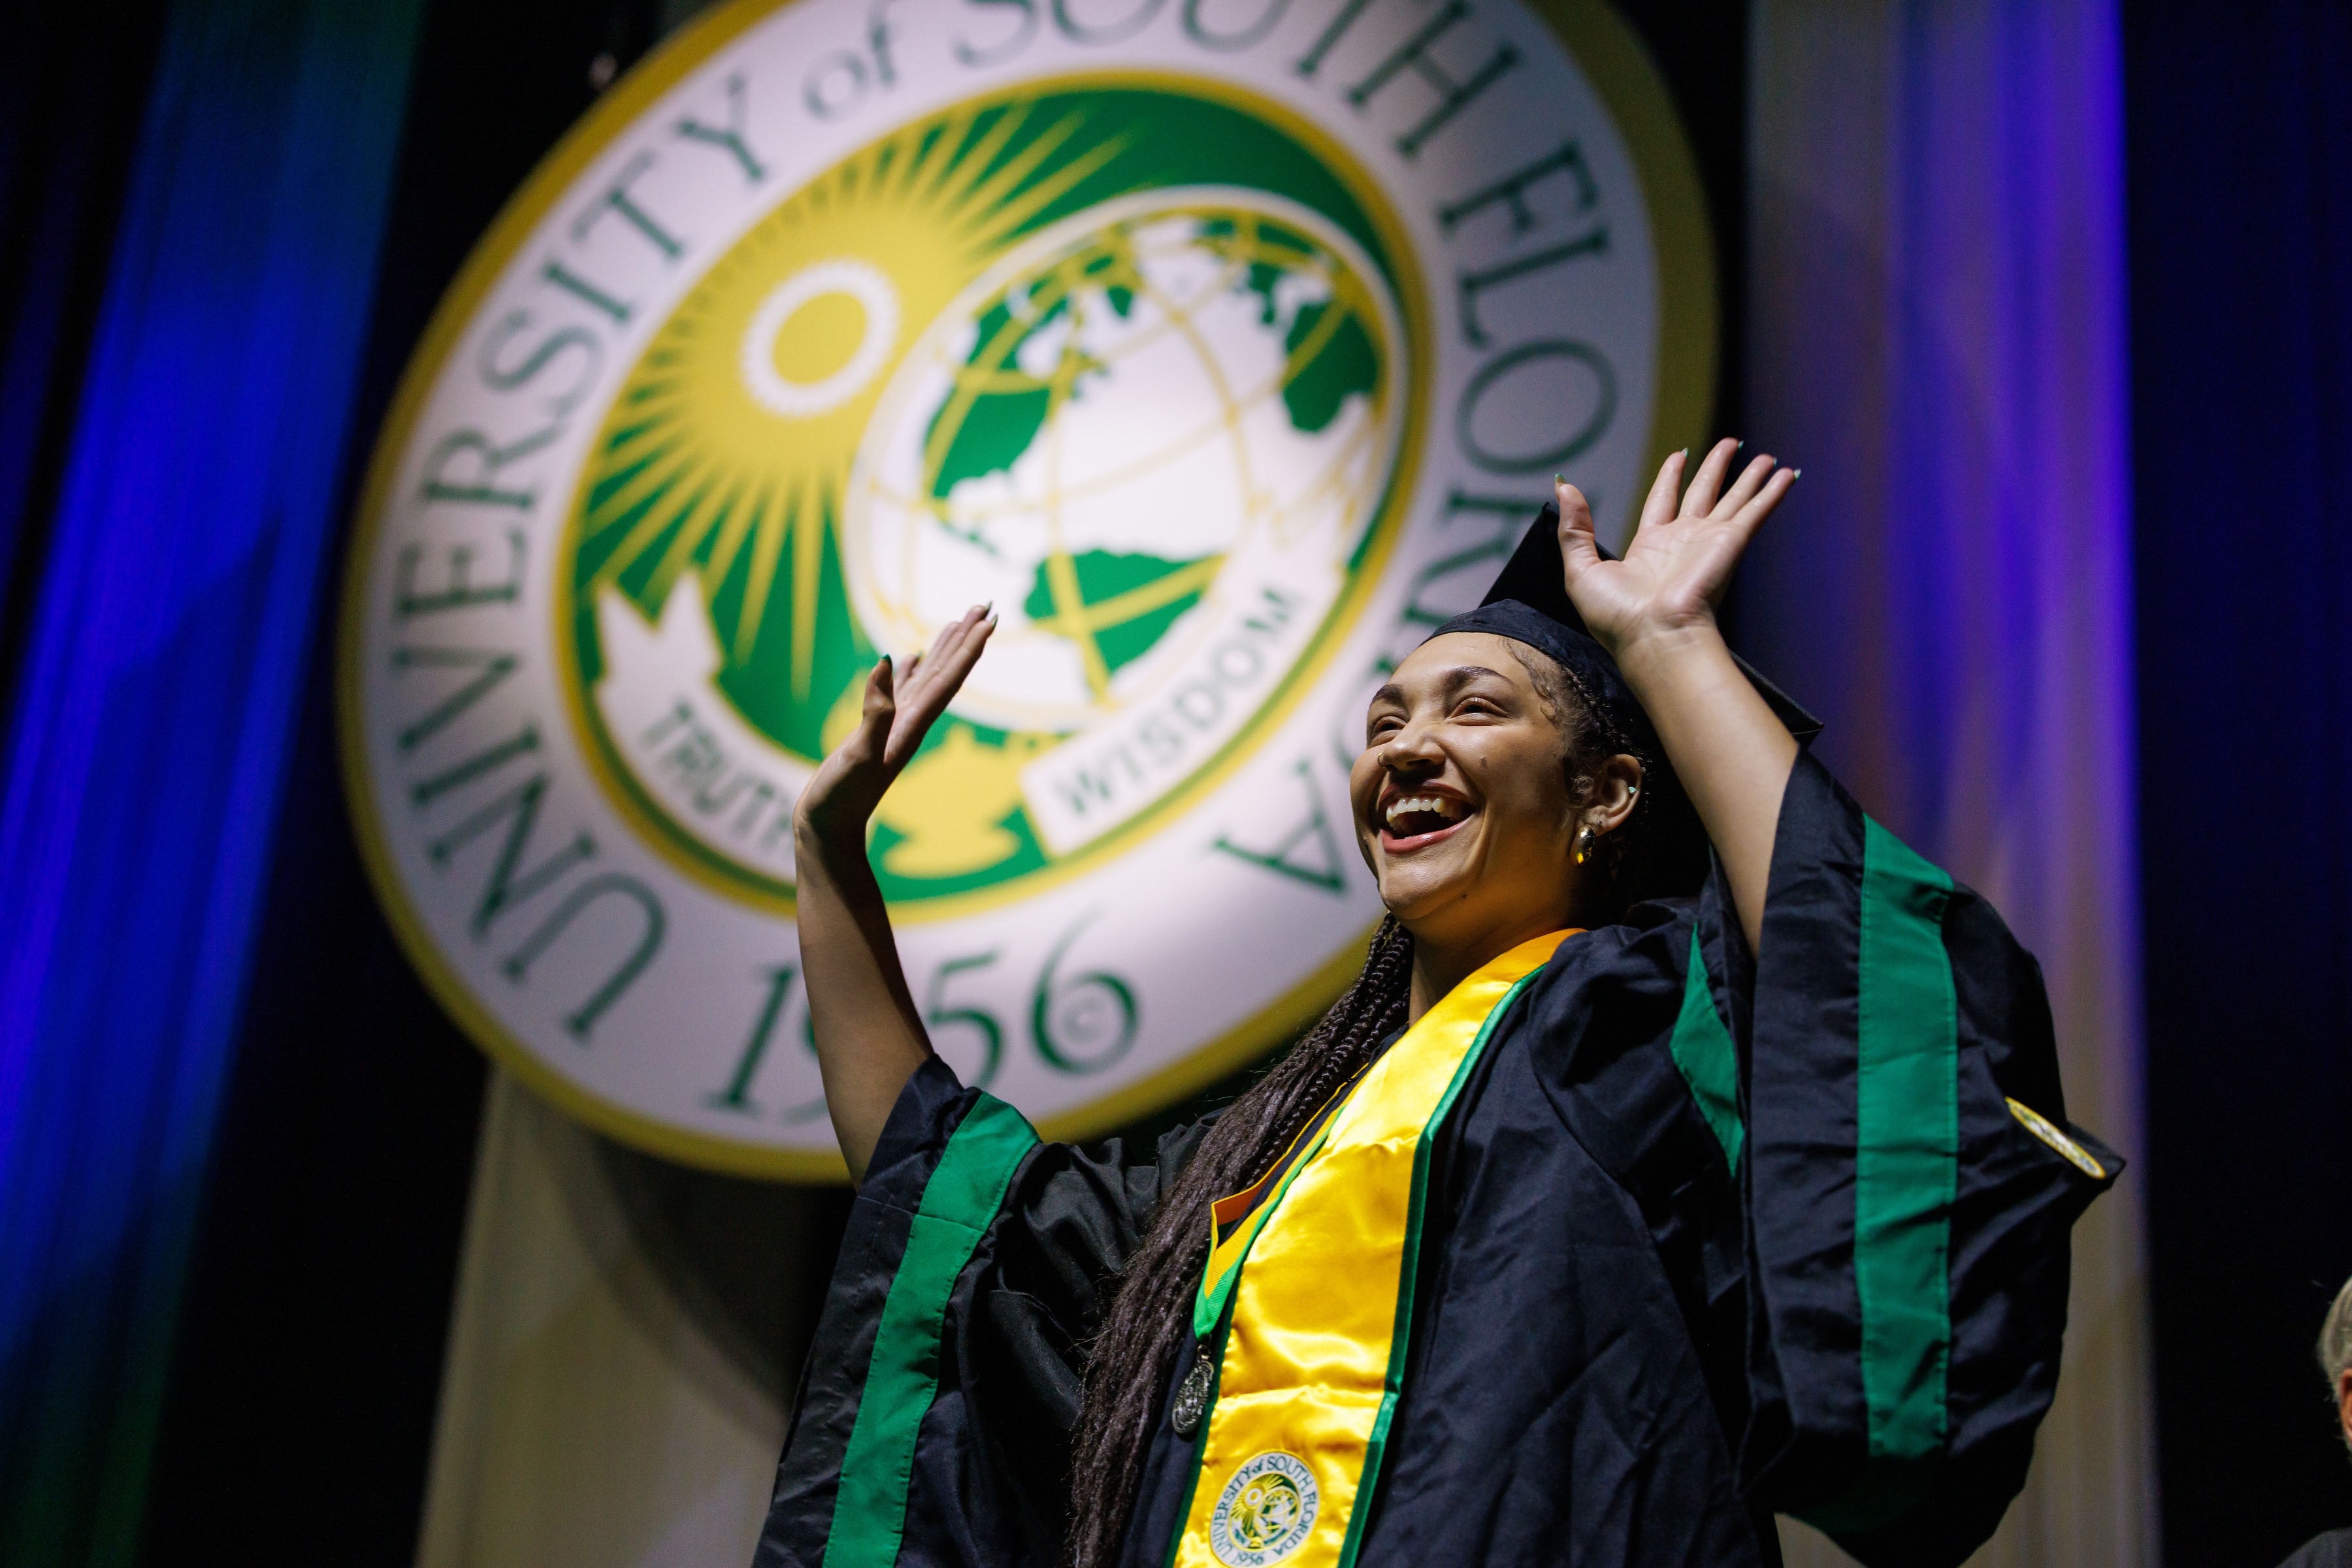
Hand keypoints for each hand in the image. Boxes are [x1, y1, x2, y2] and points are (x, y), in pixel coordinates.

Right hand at [796, 604, 995, 851]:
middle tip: (984, 605)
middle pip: (946, 672)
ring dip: (943, 649)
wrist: (828, 829)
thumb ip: (875, 713)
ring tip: (957, 621)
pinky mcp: (875, 731)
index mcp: (911, 726)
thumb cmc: (841, 799)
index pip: (948, 679)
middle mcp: (910, 723)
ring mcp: (894, 727)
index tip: (989, 619)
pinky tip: (911, 657)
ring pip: (926, 678)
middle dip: (965, 638)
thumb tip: (885, 663)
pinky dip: (909, 671)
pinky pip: (899, 692)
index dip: (969, 648)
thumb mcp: (858, 756)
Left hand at [1556, 439, 1796, 661]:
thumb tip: (1563, 487)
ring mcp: (1709, 542)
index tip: (1680, 456)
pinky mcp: (1730, 544)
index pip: (1663, 501)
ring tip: (1767, 457)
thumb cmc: (1617, 616)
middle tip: (1731, 444)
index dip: (1671, 477)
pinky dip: (1772, 493)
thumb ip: (1574, 528)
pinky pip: (1755, 511)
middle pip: (1704, 493)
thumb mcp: (1580, 569)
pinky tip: (1788, 475)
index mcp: (1649, 547)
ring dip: (1751, 478)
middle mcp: (1682, 542)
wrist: (1654, 637)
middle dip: (1717, 469)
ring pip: (1734, 499)